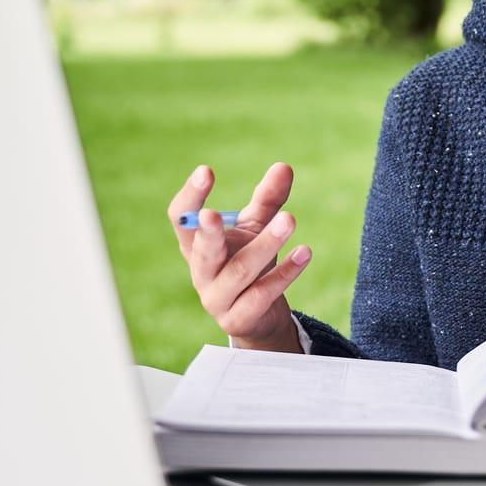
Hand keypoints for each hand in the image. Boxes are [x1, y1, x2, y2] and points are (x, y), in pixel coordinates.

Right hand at [167, 162, 310, 352]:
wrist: (259, 316)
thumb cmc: (249, 260)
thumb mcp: (256, 228)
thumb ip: (268, 199)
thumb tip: (284, 166)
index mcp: (194, 244)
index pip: (181, 219)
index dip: (190, 197)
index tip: (205, 171)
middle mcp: (200, 272)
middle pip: (203, 251)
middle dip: (209, 233)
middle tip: (214, 214)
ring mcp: (217, 299)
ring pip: (240, 271)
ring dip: (265, 244)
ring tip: (289, 219)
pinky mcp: (239, 319)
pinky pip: (263, 294)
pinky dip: (285, 272)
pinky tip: (304, 252)